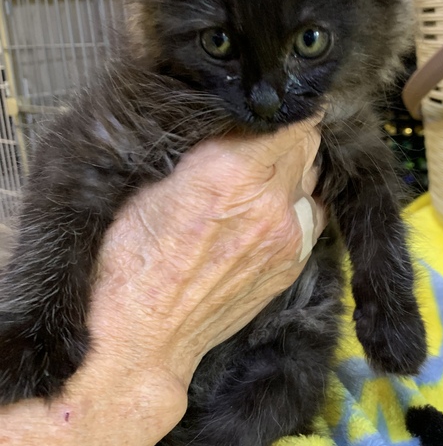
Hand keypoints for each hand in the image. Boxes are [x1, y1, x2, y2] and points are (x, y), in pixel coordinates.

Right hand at [85, 119, 325, 402]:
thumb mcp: (148, 184)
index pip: (293, 117)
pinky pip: (311, 216)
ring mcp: (290, 239)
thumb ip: (202, 147)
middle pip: (308, 144)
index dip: (285, 105)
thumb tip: (228, 118)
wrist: (141, 340)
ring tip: (258, 179)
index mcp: (232, 172)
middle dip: (287, 134)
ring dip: (293, 171)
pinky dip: (296, 206)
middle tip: (255, 138)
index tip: (271, 104)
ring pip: (313, 180)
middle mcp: (273, 204)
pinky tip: (264, 213)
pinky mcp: (293, 265)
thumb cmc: (127, 261)